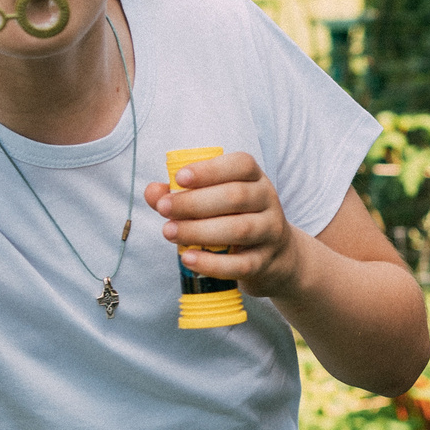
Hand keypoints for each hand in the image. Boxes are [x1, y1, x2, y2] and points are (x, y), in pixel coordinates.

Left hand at [147, 152, 305, 299]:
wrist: (276, 255)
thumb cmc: (236, 219)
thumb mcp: (215, 200)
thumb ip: (182, 194)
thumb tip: (153, 192)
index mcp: (255, 179)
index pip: (241, 165)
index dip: (210, 170)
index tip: (179, 178)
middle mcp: (267, 201)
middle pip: (235, 197)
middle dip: (194, 203)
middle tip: (164, 209)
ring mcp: (270, 232)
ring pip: (239, 229)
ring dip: (199, 231)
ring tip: (169, 232)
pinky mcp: (265, 262)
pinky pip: (240, 264)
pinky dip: (212, 263)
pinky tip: (188, 258)